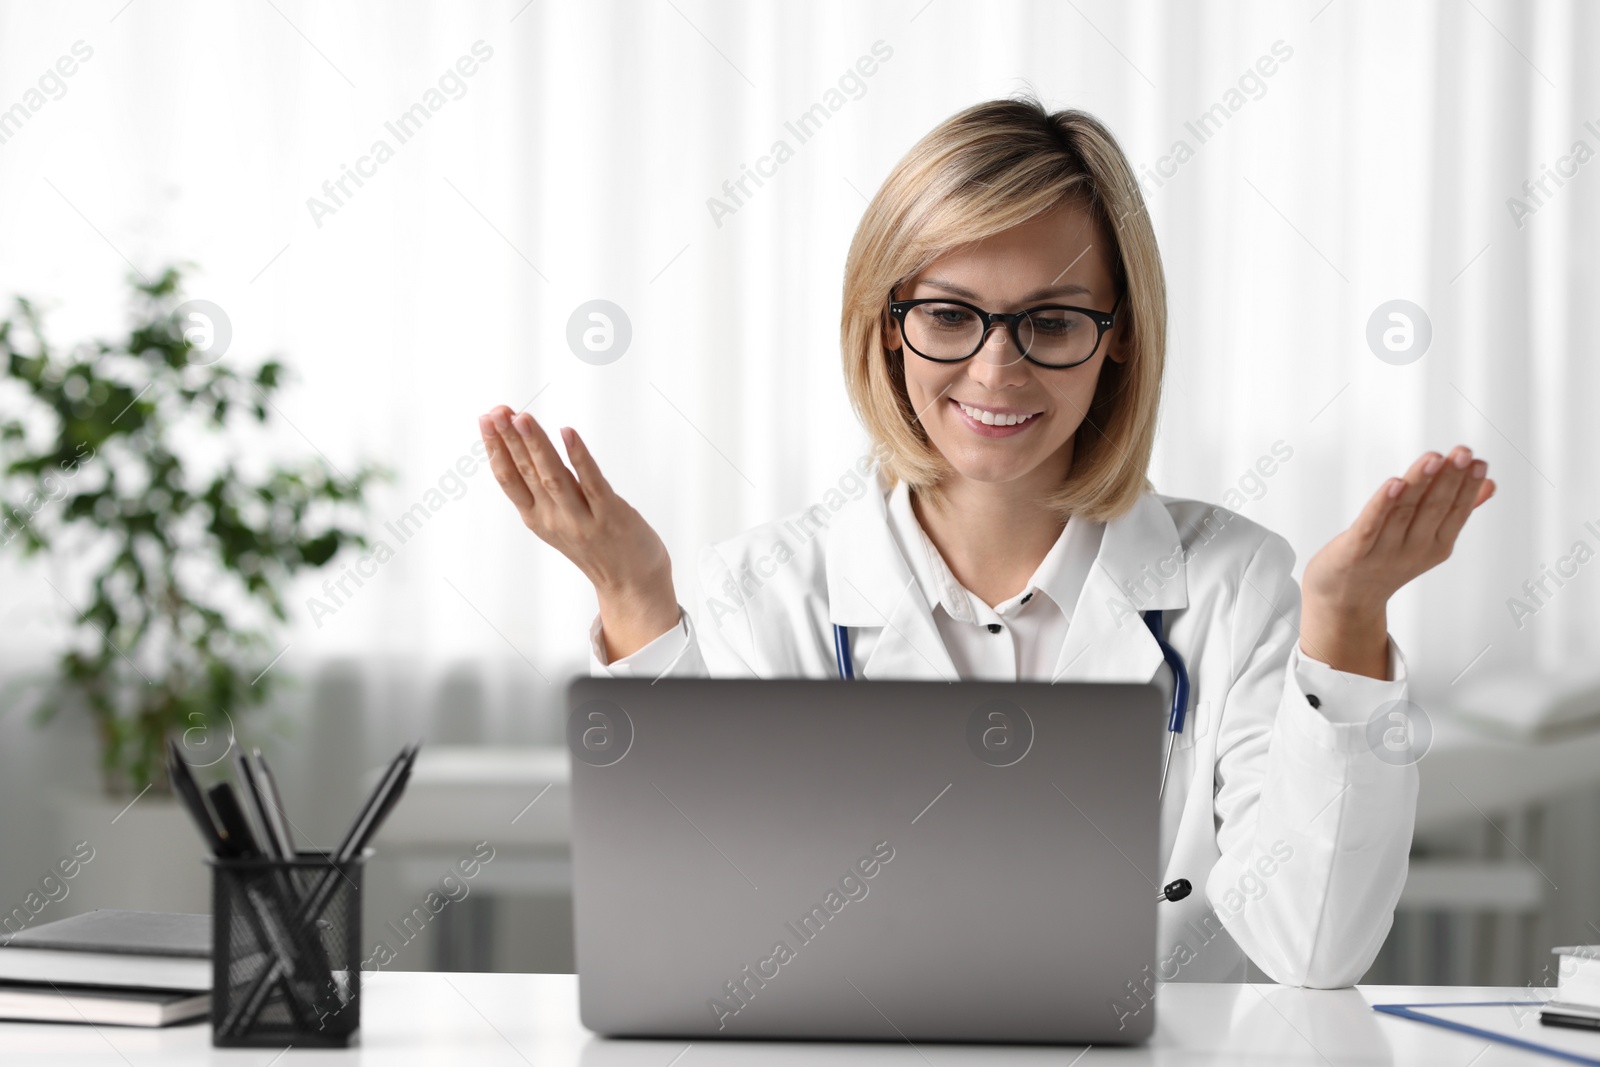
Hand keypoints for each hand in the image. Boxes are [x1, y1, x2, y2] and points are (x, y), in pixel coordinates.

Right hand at [478, 406, 679, 659]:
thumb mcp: (559, 520)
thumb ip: (544, 490)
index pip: (508, 479)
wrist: (632, 584)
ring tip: (521, 417)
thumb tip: (528, 448)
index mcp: (537, 518)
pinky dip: (579, 456)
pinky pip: (592, 482)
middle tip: (496, 410)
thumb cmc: (597, 546)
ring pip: (553, 476)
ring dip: (536, 445)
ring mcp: (582, 518)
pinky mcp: (611, 515)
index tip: (485, 418)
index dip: (494, 449)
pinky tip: (568, 433)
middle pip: (527, 473)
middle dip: (509, 439)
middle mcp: (555, 519)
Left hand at [1299, 445, 1495, 678]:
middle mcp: (1413, 550)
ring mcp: (1383, 552)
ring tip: (1434, 457)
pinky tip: (1394, 482)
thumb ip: (1455, 511)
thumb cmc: (1386, 560)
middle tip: (1464, 452)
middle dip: (1450, 478)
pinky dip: (1382, 503)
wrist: (1345, 600)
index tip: (1480, 462)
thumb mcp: (1426, 539)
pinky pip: (1370, 524)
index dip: (1468, 487)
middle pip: (1434, 508)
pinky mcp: (1354, 552)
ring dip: (1419, 482)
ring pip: (1404, 510)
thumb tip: (1490, 484)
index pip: (1456, 512)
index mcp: (1435, 546)